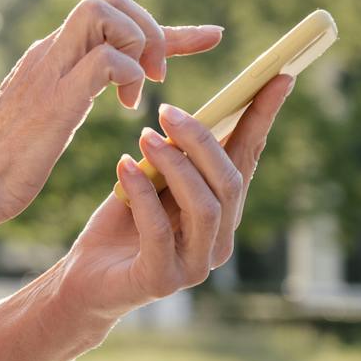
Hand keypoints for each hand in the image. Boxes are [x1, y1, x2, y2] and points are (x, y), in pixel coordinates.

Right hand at [0, 0, 223, 228]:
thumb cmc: (4, 167)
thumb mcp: (46, 118)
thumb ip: (70, 93)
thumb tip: (98, 88)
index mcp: (50, 58)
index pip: (110, 15)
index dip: (165, 25)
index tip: (210, 37)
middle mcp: (50, 53)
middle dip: (149, 26)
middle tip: (158, 75)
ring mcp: (49, 70)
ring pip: (104, 10)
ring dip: (139, 43)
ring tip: (143, 87)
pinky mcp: (55, 98)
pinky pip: (105, 58)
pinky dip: (127, 75)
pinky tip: (125, 107)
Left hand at [59, 70, 297, 321]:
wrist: (83, 282)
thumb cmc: (120, 227)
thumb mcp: (150, 183)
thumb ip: (175, 161)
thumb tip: (190, 116)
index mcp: (221, 214)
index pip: (247, 161)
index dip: (261, 120)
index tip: (276, 77)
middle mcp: (217, 242)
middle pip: (229, 183)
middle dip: (203, 141)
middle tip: (168, 110)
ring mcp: (194, 265)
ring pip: (205, 206)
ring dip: (176, 165)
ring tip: (145, 136)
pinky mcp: (161, 280)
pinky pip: (159, 230)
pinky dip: (142, 194)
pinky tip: (123, 167)